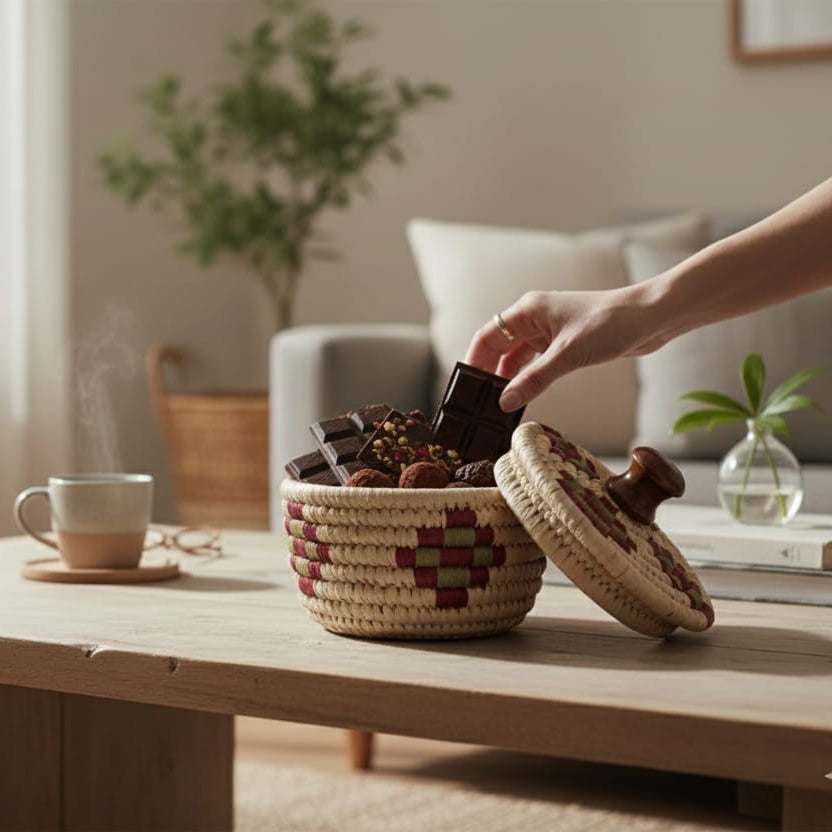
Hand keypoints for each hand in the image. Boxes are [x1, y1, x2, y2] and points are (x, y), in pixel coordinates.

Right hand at [465, 287, 654, 411]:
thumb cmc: (611, 324)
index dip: (473, 361)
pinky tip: (522, 396)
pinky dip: (527, 379)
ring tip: (497, 404)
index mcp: (528, 311)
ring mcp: (549, 331)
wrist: (651, 318)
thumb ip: (534, 380)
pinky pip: (535, 363)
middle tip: (478, 402)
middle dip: (488, 373)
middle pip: (498, 347)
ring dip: (508, 378)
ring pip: (517, 357)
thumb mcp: (568, 356)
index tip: (465, 387)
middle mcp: (534, 318)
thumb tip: (504, 402)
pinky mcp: (564, 344)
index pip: (487, 336)